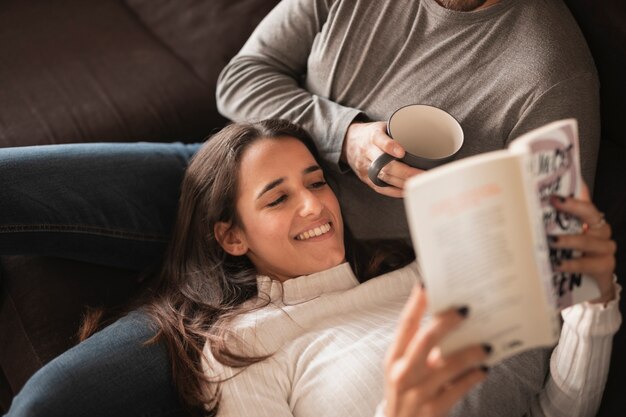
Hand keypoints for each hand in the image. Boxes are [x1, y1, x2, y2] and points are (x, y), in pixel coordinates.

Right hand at [342, 121, 423, 197]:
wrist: (348, 143)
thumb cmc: (371, 134)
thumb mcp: (381, 126)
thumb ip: (397, 132)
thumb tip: (423, 137)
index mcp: (372, 136)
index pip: (380, 140)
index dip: (390, 147)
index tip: (402, 152)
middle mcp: (367, 152)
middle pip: (384, 165)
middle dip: (405, 172)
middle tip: (422, 173)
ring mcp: (365, 167)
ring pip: (384, 178)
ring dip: (403, 182)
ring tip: (419, 182)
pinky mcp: (366, 178)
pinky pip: (381, 188)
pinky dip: (395, 191)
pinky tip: (407, 191)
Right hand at [383, 286, 487, 416]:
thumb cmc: (406, 394)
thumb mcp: (405, 371)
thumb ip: (421, 351)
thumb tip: (452, 323)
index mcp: (393, 359)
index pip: (404, 325)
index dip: (416, 304)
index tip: (427, 284)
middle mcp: (402, 374)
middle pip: (425, 340)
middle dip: (446, 322)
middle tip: (466, 310)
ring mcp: (416, 393)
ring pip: (447, 365)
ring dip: (470, 352)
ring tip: (486, 345)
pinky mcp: (432, 410)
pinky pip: (458, 389)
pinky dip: (473, 377)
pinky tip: (484, 370)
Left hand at [549, 184, 616, 304]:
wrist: (591, 287)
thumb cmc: (573, 258)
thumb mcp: (561, 240)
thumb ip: (551, 225)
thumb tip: (527, 209)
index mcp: (589, 220)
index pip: (584, 200)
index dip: (572, 193)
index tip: (555, 190)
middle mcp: (600, 230)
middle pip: (590, 213)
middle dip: (572, 206)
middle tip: (553, 203)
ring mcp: (605, 248)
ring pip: (588, 240)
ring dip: (568, 240)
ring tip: (550, 241)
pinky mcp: (605, 266)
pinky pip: (588, 263)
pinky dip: (572, 264)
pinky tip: (557, 264)